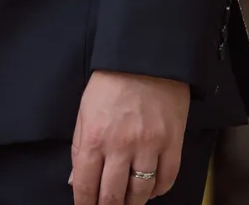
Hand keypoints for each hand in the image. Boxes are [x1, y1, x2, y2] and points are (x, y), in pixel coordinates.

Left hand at [69, 70, 188, 204]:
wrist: (146, 59)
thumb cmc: (111, 83)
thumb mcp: (85, 111)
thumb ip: (79, 148)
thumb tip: (75, 181)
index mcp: (94, 137)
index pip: (86, 185)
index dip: (84, 204)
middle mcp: (121, 146)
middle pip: (113, 196)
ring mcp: (149, 146)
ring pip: (141, 192)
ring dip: (133, 204)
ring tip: (127, 204)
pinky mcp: (173, 143)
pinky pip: (167, 179)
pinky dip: (158, 190)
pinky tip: (151, 190)